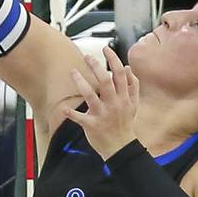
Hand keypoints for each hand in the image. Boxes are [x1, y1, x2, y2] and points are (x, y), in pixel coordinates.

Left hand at [61, 46, 138, 160]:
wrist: (121, 148)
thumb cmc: (126, 123)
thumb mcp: (134, 104)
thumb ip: (133, 85)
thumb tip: (128, 67)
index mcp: (124, 97)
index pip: (120, 74)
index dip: (113, 59)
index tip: (105, 49)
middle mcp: (114, 104)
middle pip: (105, 81)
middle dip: (95, 66)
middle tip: (87, 57)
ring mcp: (102, 114)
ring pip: (90, 95)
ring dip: (80, 82)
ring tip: (73, 71)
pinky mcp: (92, 125)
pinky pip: (79, 118)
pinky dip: (71, 113)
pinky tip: (63, 108)